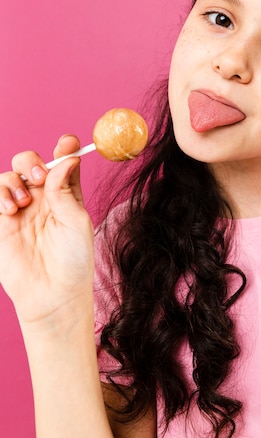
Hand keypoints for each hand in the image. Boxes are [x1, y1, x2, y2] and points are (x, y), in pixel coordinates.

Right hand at [0, 135, 94, 326]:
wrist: (53, 293)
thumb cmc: (73, 259)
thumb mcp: (76, 221)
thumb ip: (65, 190)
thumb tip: (67, 159)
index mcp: (65, 193)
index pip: (62, 162)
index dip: (64, 148)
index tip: (67, 144)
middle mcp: (42, 197)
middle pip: (30, 162)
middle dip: (31, 161)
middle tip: (39, 177)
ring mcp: (20, 208)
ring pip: (8, 175)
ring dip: (13, 181)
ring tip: (23, 204)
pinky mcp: (1, 222)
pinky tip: (10, 210)